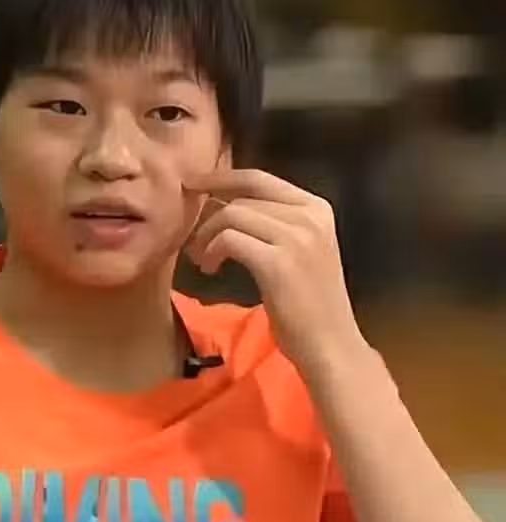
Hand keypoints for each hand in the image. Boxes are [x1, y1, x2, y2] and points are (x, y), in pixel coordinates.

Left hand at [184, 168, 365, 373]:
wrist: (331, 344)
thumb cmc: (308, 302)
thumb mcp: (298, 250)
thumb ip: (271, 222)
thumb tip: (221, 202)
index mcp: (317, 208)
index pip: (259, 178)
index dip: (221, 177)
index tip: (192, 183)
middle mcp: (310, 215)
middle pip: (242, 198)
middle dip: (210, 217)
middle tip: (195, 243)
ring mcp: (297, 237)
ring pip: (232, 215)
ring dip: (208, 236)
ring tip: (203, 260)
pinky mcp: (278, 262)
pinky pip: (229, 239)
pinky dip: (212, 251)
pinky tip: (210, 269)